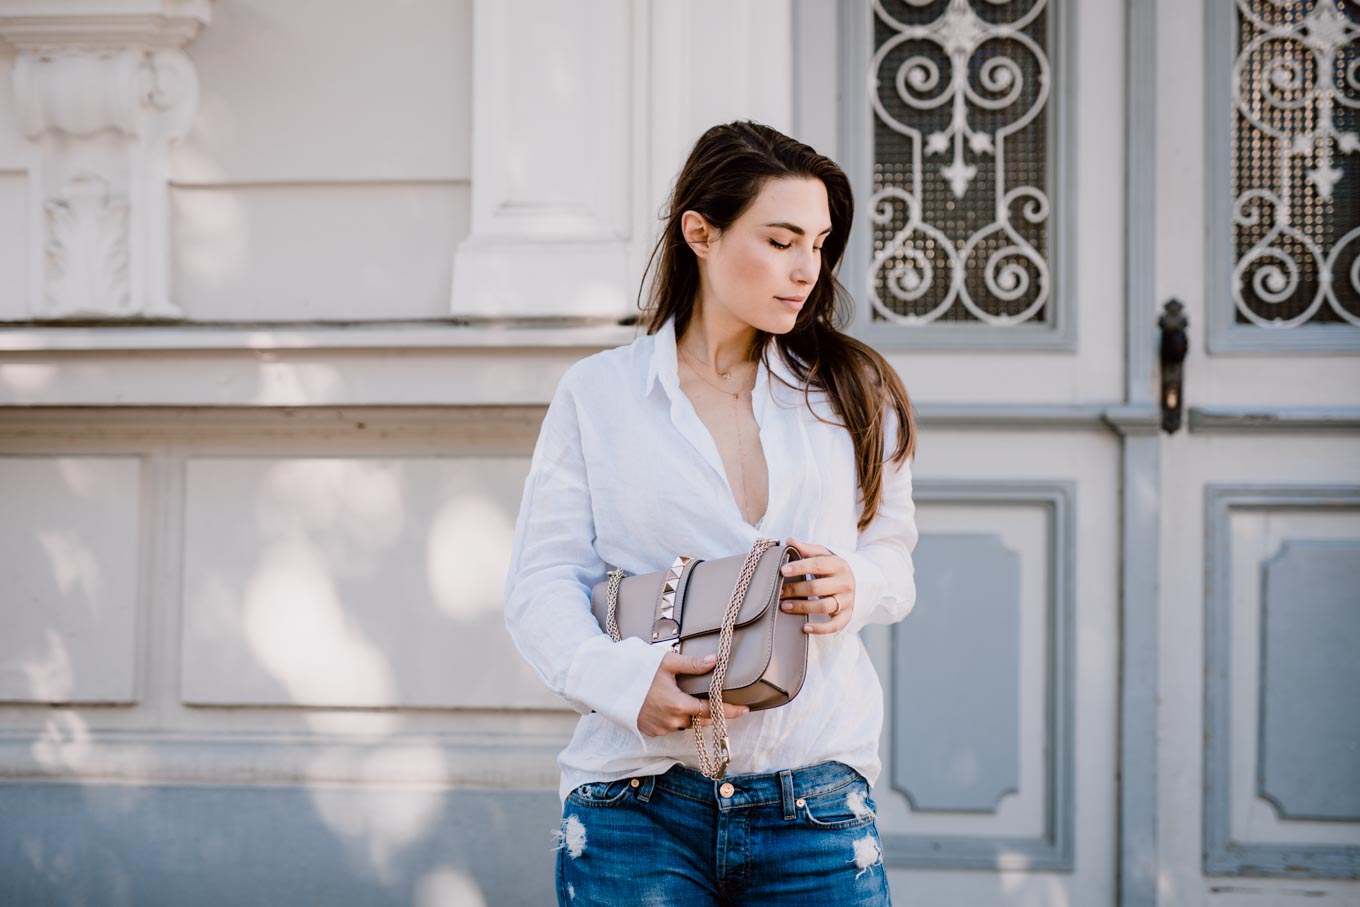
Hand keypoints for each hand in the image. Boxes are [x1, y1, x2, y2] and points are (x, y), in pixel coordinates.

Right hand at [636, 652, 750, 736]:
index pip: (711, 710)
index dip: (729, 710)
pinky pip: (670, 727)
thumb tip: (715, 661)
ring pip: (685, 724)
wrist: (610, 684)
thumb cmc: (638, 671)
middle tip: (723, 704)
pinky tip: (674, 707)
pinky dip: (676, 719)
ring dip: (692, 716)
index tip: (744, 710)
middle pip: (700, 720)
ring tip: (695, 702)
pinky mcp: (650, 731)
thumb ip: (692, 664)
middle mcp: (671, 721)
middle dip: (712, 713)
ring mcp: (660, 728)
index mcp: (678, 705)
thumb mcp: (666, 663)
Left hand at [778, 537, 854, 634]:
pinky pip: (835, 625)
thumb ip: (807, 549)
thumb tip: (789, 540)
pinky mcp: (847, 615)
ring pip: (824, 606)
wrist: (855, 581)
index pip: (817, 565)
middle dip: (795, 590)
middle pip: (817, 587)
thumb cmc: (831, 568)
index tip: (782, 570)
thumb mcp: (823, 555)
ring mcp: (847, 600)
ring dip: (802, 607)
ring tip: (784, 606)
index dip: (799, 567)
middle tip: (778, 591)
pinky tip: (805, 628)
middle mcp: (845, 582)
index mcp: (838, 564)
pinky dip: (820, 628)